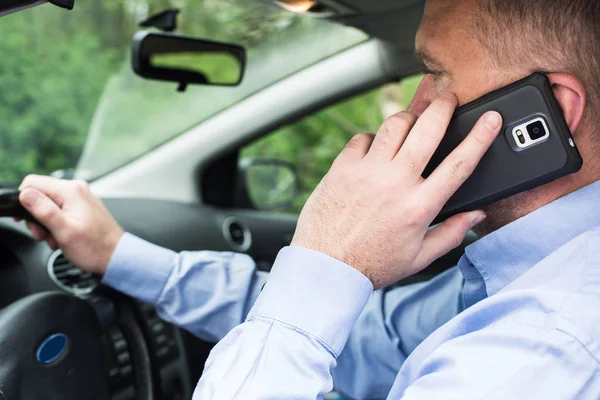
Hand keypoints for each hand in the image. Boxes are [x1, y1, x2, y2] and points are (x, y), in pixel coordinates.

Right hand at [18, 175, 123, 274]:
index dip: (23, 201)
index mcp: (71, 191)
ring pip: (49, 204)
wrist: (115, 256)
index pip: (33, 183)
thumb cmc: (95, 247)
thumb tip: (25, 194)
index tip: (25, 219)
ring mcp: (81, 198)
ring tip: (55, 239)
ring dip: (46, 224)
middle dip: (36, 216)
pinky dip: (56, 224)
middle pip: (40, 194)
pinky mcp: (82, 207)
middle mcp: (77, 190)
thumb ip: (43, 210)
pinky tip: (62, 237)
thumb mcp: (63, 231)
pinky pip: (60, 211)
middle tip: (43, 234)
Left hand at [291, 93, 501, 288]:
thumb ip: (452, 234)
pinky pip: (363, 137)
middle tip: (447, 99)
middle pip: (427, 130)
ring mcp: (367, 172)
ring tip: (411, 122)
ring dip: (408, 118)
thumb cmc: (372, 264)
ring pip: (394, 124)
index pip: (459, 164)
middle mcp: (395, 183)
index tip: (491, 118)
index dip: (480, 137)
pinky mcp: (342, 168)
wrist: (326, 266)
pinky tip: (374, 151)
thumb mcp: (419, 258)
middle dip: (443, 106)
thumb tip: (477, 215)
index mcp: (419, 207)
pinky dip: (372, 139)